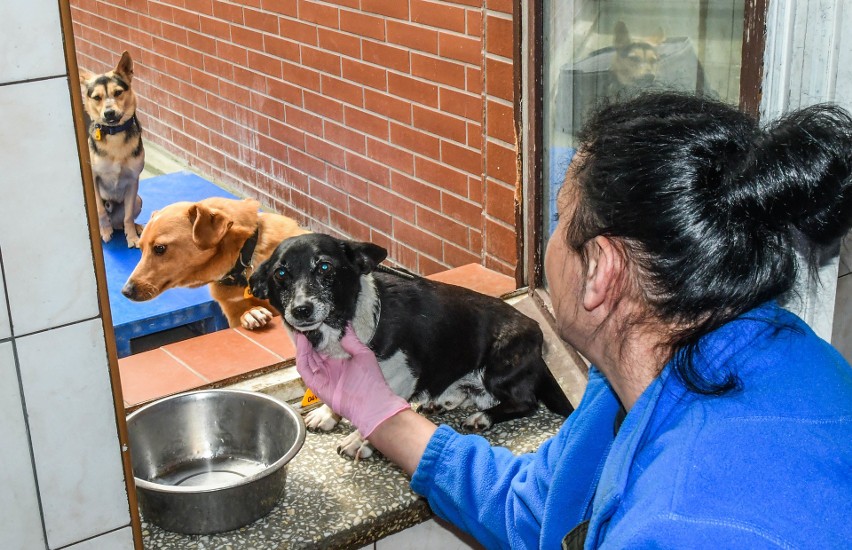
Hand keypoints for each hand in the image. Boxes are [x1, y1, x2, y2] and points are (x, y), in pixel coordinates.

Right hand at [295, 325, 409, 437]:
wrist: (372, 403)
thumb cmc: (371, 381)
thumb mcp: (363, 354)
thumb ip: (352, 340)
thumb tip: (346, 324)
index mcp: (339, 361)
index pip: (324, 346)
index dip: (319, 335)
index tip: (316, 321)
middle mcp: (328, 368)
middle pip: (313, 351)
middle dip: (308, 338)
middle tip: (304, 323)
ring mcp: (322, 376)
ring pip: (306, 359)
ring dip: (302, 345)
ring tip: (301, 330)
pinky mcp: (316, 384)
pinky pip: (305, 369)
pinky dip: (301, 356)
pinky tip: (302, 343)